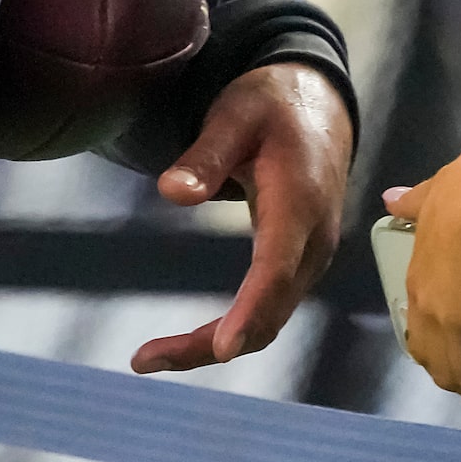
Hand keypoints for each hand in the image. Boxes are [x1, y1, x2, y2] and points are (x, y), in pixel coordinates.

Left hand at [130, 63, 352, 373]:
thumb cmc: (272, 105)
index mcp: (300, 201)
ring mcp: (311, 256)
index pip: (276, 267)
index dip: (251, 310)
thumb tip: (170, 193)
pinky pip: (269, 307)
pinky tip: (191, 339)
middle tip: (142, 359)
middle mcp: (314, 240)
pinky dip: (232, 328)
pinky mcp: (300, 261)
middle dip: (209, 344)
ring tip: (149, 356)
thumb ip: (206, 154)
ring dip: (215, 344)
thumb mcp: (235, 115)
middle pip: (269, 311)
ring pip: (269, 319)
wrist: (318, 102)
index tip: (221, 349)